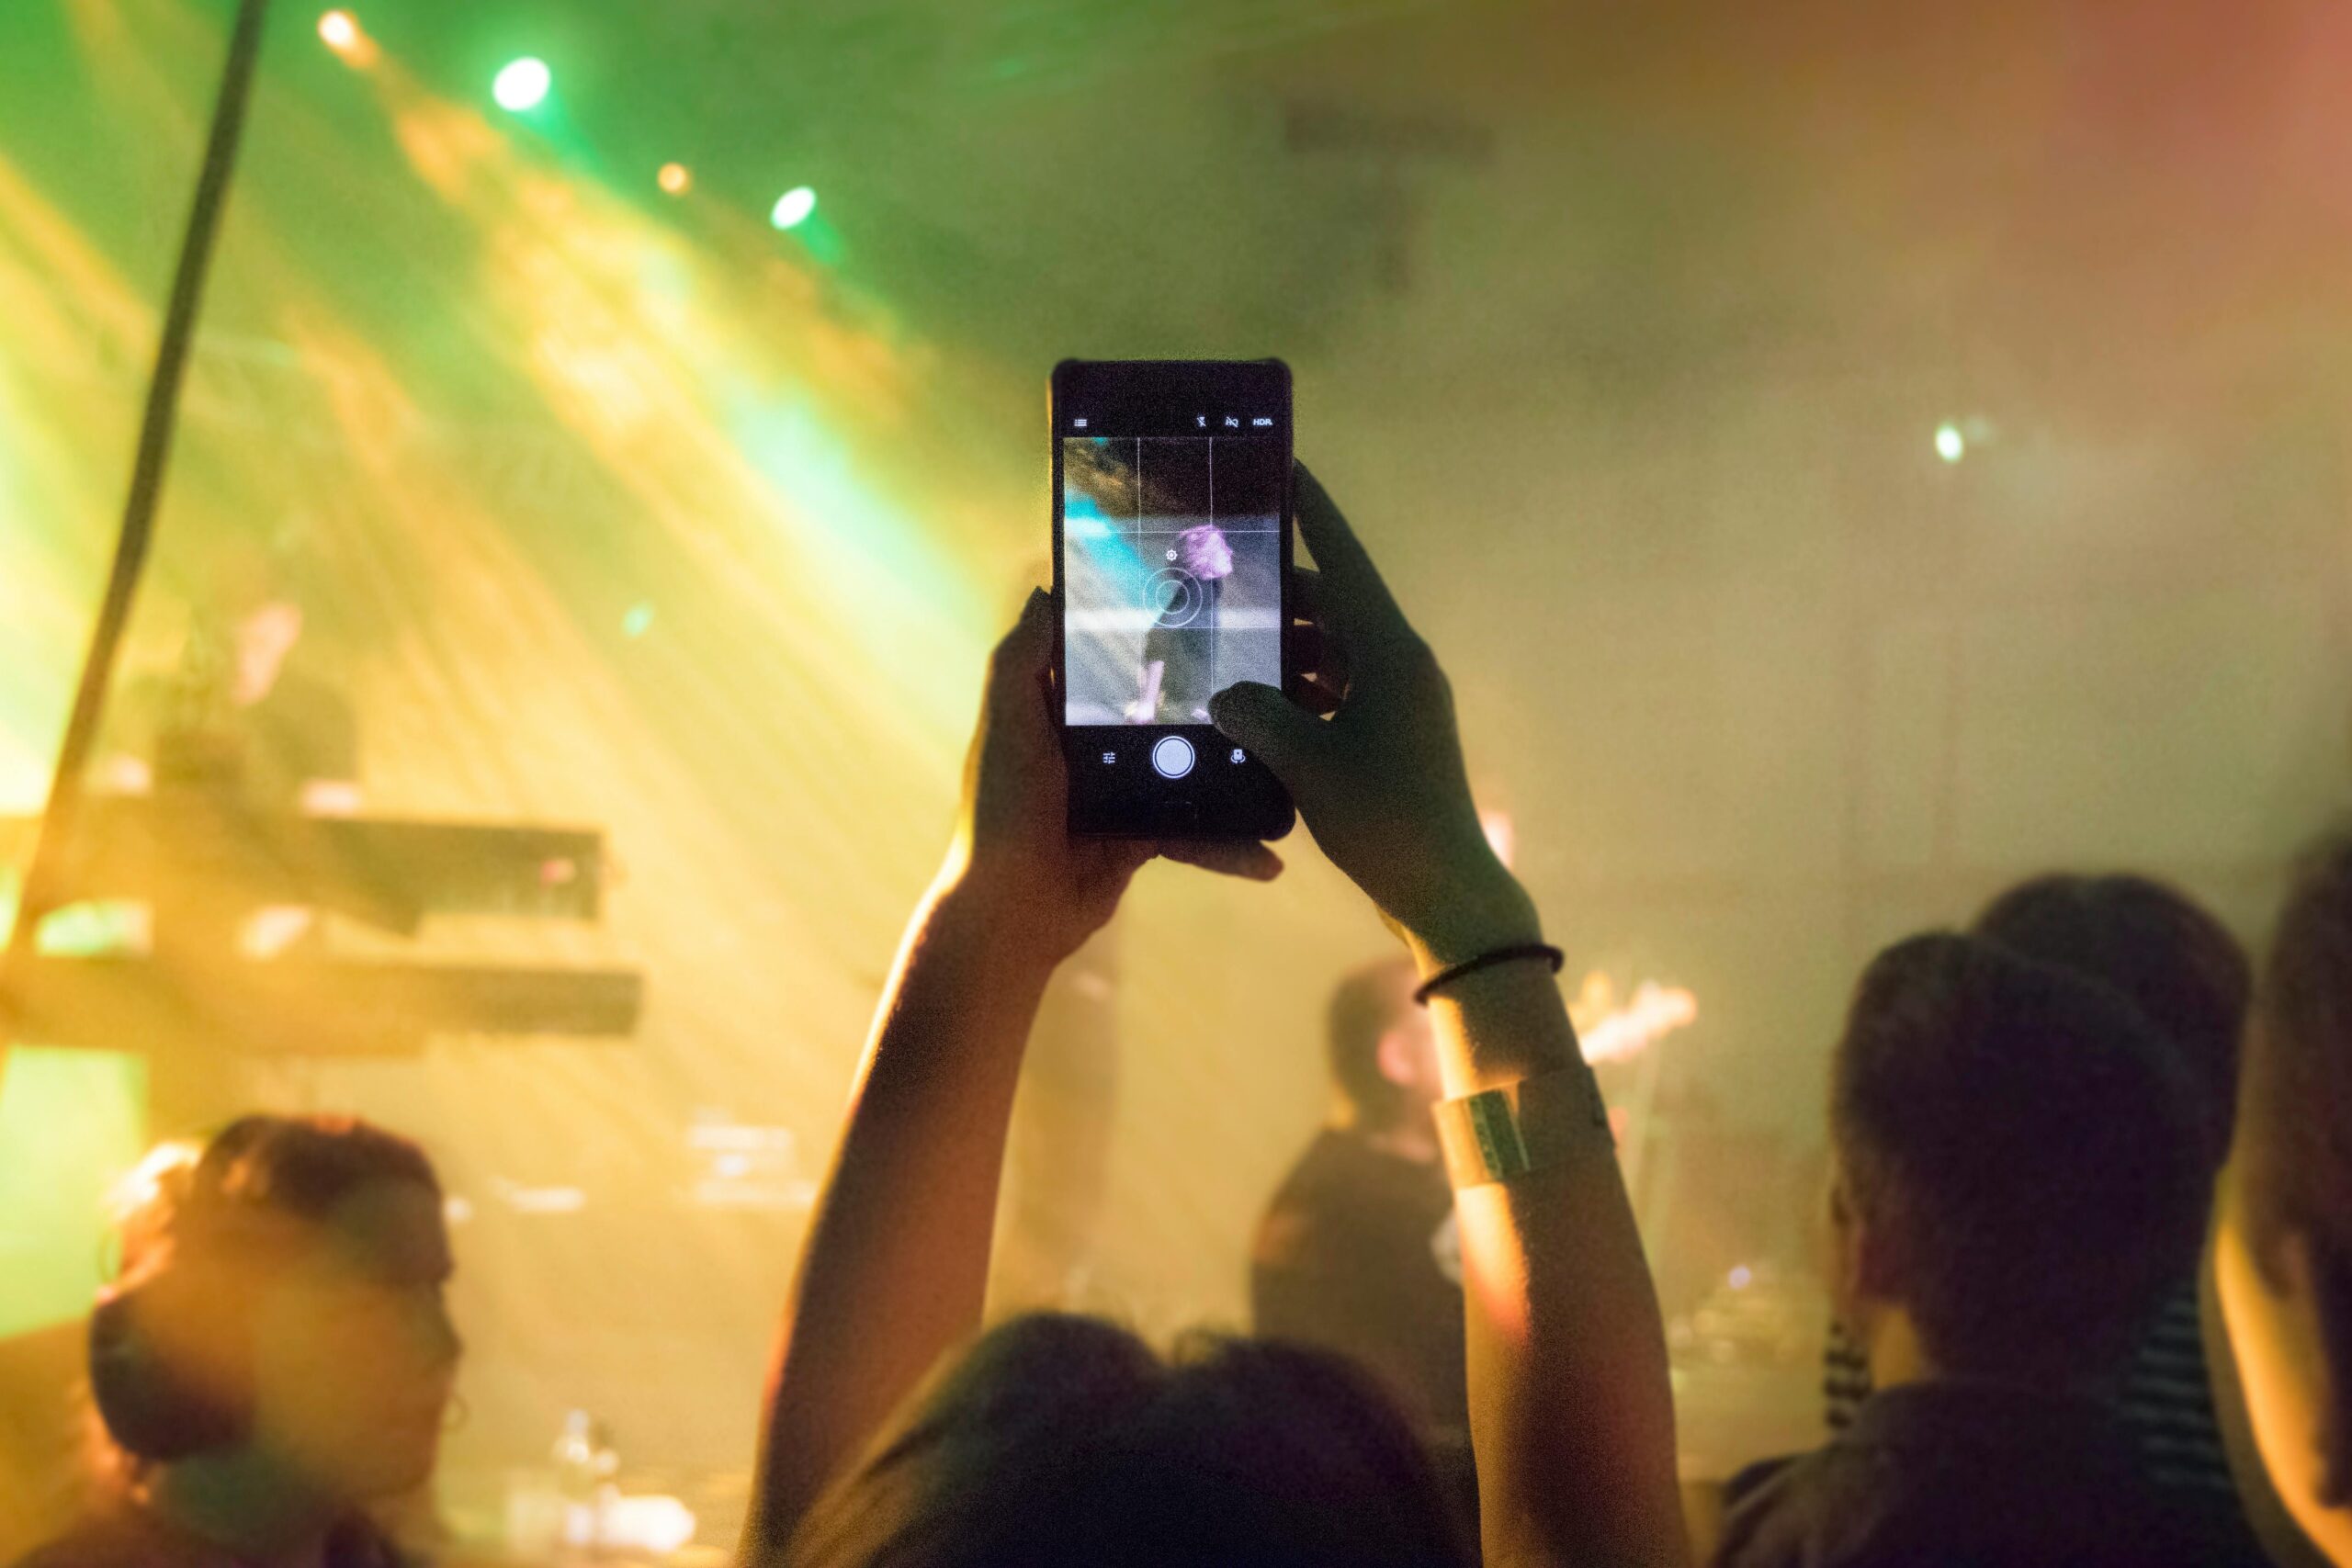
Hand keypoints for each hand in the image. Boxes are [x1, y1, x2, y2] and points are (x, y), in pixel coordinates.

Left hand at [949, 590, 1280, 968]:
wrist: (1012, 911)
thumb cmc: (1003, 809)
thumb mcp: (1006, 723)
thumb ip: (1021, 660)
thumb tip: (1046, 593)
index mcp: (1060, 709)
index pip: (1112, 657)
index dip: (1156, 632)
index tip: (1214, 607)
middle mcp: (1094, 743)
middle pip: (1167, 706)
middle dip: (1220, 695)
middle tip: (1283, 676)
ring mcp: (1124, 790)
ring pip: (1194, 767)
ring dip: (1240, 768)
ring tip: (1291, 757)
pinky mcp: (1144, 836)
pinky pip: (1197, 832)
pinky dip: (1229, 846)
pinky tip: (1268, 856)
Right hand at [1210, 466, 1534, 964]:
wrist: (1444, 891)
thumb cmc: (1385, 819)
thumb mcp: (1307, 764)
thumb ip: (1258, 715)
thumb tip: (1223, 691)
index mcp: (1390, 654)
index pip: (1346, 563)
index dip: (1315, 515)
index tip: (1287, 467)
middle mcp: (1400, 666)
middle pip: (1332, 608)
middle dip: (1276, 596)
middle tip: (1216, 584)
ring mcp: (1399, 703)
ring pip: (1331, 654)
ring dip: (1282, 651)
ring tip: (1220, 645)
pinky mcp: (1392, 739)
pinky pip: (1337, 694)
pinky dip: (1297, 692)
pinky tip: (1251, 705)